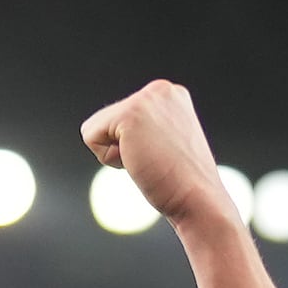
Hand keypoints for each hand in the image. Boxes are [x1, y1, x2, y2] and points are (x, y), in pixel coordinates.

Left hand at [80, 81, 234, 234]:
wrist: (198, 198)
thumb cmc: (181, 183)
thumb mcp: (165, 144)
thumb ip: (148, 130)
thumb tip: (123, 135)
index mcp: (170, 94)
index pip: (121, 119)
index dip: (133, 147)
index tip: (162, 156)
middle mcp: (160, 89)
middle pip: (106, 121)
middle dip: (122, 148)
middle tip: (155, 161)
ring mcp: (146, 98)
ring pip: (96, 128)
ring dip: (116, 154)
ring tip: (149, 160)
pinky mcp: (130, 113)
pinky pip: (90, 136)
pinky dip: (109, 158)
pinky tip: (139, 160)